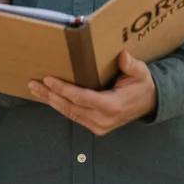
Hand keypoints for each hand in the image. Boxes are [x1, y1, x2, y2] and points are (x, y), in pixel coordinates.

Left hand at [28, 51, 156, 135]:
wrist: (150, 102)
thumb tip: (123, 57)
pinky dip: (60, 106)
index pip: (82, 98)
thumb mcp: (140, 72)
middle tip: (33, 84)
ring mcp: (98, 125)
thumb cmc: (142, 84)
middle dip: (50, 95)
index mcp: (112, 106)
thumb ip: (131, 65)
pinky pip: (74, 116)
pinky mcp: (95, 126)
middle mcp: (103, 119)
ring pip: (69, 113)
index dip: (63, 89)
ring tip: (35, 89)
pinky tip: (48, 98)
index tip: (48, 79)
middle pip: (71, 107)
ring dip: (51, 101)